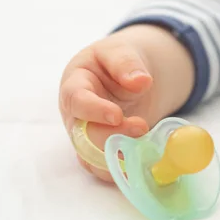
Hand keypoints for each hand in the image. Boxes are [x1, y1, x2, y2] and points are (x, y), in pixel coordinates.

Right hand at [59, 24, 193, 180]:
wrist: (124, 76)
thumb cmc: (114, 61)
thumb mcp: (119, 51)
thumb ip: (126, 63)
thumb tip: (141, 81)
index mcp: (74, 86)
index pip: (76, 101)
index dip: (94, 111)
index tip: (117, 115)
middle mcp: (76, 116)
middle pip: (84, 135)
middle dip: (113, 136)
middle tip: (141, 126)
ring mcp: (87, 137)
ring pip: (93, 158)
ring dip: (119, 157)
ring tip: (145, 146)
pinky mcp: (101, 152)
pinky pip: (107, 169)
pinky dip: (125, 169)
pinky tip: (144, 160)